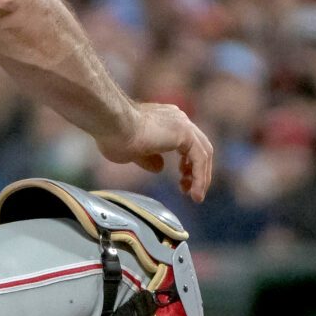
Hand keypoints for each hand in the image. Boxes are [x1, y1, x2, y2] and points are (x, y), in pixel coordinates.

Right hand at [99, 102, 214, 200]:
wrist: (111, 123)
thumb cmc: (114, 135)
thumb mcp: (133, 153)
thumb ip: (149, 159)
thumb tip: (160, 167)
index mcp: (167, 120)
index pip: (188, 143)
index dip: (188, 164)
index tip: (182, 181)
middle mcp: (178, 119)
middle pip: (201, 147)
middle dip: (197, 171)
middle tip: (189, 189)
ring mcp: (183, 124)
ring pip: (204, 153)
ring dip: (201, 177)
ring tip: (195, 196)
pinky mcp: (184, 133)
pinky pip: (200, 158)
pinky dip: (200, 177)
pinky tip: (195, 193)